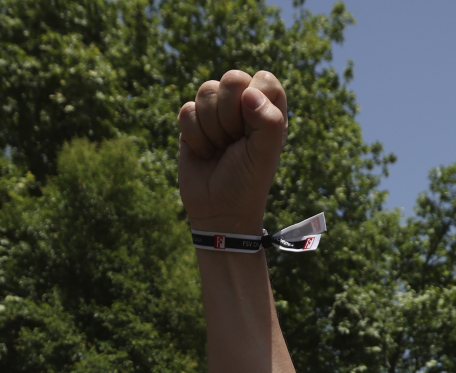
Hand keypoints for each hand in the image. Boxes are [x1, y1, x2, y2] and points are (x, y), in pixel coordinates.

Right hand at [177, 70, 288, 233]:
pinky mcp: (192, 123)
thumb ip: (268, 121)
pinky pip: (187, 110)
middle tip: (234, 140)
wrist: (218, 210)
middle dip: (230, 114)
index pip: (264, 79)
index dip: (255, 100)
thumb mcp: (265, 154)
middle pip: (232, 78)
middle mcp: (243, 105)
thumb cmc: (248, 182)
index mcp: (268, 108)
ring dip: (212, 127)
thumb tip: (249, 93)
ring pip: (206, 91)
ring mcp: (216, 112)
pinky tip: (205, 152)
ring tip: (220, 148)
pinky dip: (196, 136)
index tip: (253, 129)